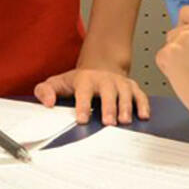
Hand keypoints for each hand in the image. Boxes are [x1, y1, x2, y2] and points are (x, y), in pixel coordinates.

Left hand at [34, 65, 150, 126]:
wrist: (100, 66)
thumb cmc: (78, 80)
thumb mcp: (58, 82)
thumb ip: (45, 91)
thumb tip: (48, 103)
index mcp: (85, 79)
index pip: (84, 93)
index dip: (83, 106)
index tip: (82, 119)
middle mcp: (105, 80)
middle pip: (108, 93)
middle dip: (109, 107)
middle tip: (108, 122)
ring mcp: (120, 83)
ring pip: (125, 94)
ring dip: (126, 107)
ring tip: (124, 121)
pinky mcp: (132, 87)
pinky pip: (140, 95)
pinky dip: (143, 105)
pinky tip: (143, 116)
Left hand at [154, 8, 188, 131]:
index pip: (188, 12)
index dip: (186, 25)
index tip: (187, 35)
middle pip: (176, 30)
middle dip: (181, 45)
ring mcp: (183, 38)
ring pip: (169, 44)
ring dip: (174, 57)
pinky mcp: (169, 53)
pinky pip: (161, 58)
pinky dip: (168, 68)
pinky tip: (184, 78)